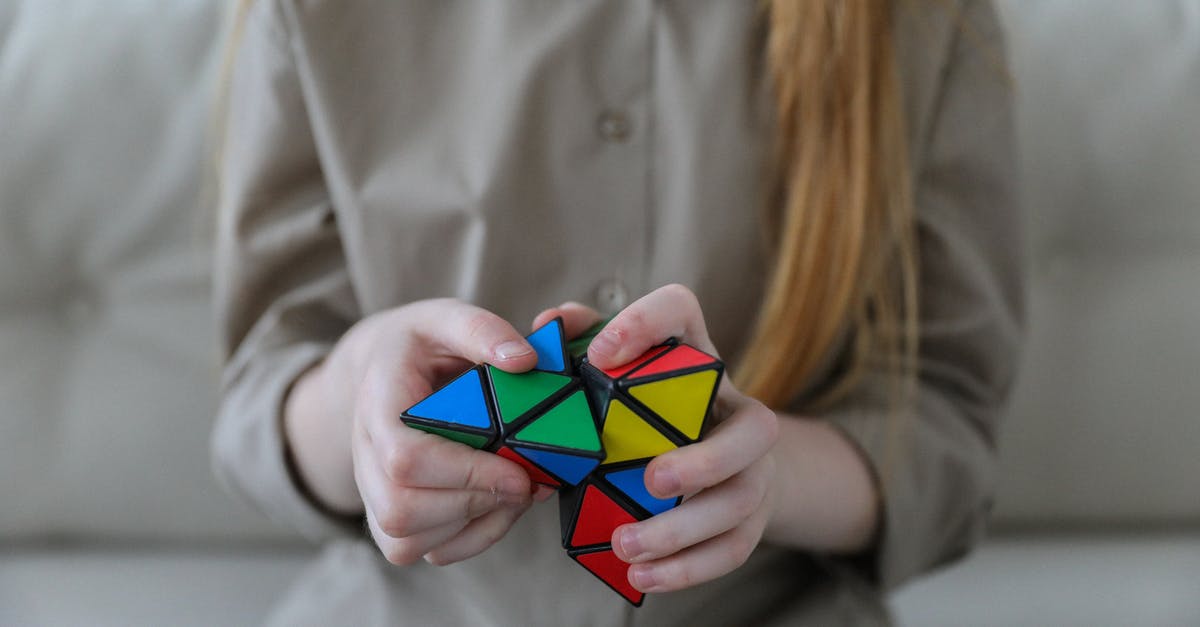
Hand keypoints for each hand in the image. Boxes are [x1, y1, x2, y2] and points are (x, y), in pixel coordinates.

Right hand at [291, 299, 553, 565]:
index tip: (518, 472)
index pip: (405, 458)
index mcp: (376, 405)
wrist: (382, 372)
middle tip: (527, 482)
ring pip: (409, 540)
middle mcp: (364, 456)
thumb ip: (482, 331)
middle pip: (402, 510)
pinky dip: (472, 539)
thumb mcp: (445, 318)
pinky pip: (426, 551)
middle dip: (476, 502)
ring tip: (517, 491)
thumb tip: (523, 360)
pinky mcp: (391, 521)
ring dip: (477, 523)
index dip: (466, 473)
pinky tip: (499, 506)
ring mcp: (373, 494)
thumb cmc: (420, 346)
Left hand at [534, 285, 779, 593]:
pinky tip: (643, 576)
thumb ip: (579, 346)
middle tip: (652, 481)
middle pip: (753, 428)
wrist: (712, 461)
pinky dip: (689, 567)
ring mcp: (752, 466)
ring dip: (685, 528)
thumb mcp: (613, 377)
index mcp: (693, 355)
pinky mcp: (751, 516)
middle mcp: (734, 406)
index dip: (645, 323)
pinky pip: (734, 547)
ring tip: (627, 546)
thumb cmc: (645, 411)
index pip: (681, 311)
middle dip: (705, 459)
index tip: (601, 354)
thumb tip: (548, 323)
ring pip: (741, 498)